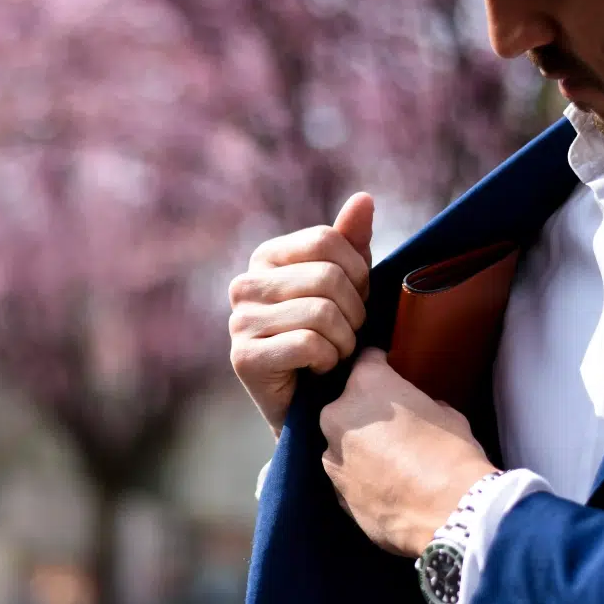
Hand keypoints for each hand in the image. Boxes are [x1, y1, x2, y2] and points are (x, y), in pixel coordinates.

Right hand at [229, 193, 373, 435]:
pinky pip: (309, 344)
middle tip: (348, 335)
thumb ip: (351, 243)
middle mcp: (244, 284)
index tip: (356, 300)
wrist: (310, 404)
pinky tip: (317, 370)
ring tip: (334, 353)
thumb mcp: (346, 286)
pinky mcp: (244, 358)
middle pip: (327, 277)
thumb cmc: (330, 339)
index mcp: (266, 257)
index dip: (358, 272)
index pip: (327, 240)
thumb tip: (364, 199)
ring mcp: (239, 321)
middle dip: (355, 312)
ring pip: (322, 312)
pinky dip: (327, 361)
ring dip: (344, 341)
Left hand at [320, 348, 497, 556]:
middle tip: (394, 427)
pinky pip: (346, 475)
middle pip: (347, 404)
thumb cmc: (452, 454)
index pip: (366, 360)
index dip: (381, 366)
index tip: (390, 374)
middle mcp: (338, 415)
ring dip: (359, 447)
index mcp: (366, 385)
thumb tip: (419, 410)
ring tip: (391, 463)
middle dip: (365, 412)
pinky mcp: (335, 492)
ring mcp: (331, 456)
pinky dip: (361, 478)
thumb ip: (421, 403)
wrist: (450, 513)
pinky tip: (387, 488)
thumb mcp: (446, 414)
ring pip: (341, 442)